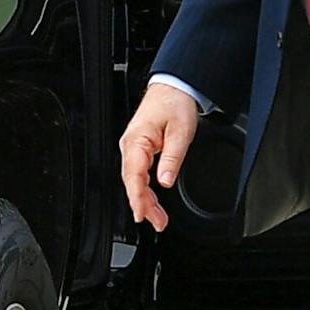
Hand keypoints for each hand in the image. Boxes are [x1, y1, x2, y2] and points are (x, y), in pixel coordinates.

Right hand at [119, 84, 200, 232]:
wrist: (173, 87)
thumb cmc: (174, 103)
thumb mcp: (180, 132)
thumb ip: (172, 158)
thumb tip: (165, 182)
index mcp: (136, 140)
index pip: (134, 175)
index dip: (137, 198)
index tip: (142, 215)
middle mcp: (130, 145)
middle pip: (132, 182)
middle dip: (143, 205)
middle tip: (158, 223)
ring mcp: (132, 147)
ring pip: (134, 180)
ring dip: (144, 200)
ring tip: (158, 219)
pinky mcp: (139, 149)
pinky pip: (138, 174)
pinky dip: (144, 190)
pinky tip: (151, 201)